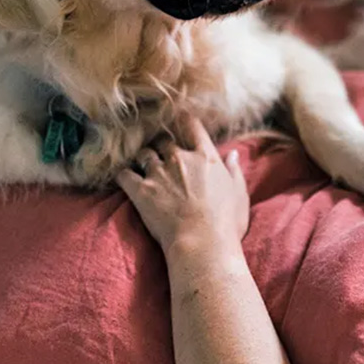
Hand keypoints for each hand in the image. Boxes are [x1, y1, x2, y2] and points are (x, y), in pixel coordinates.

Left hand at [118, 117, 249, 254]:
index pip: (192, 127)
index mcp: (206, 158)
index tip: (181, 120)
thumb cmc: (226, 222)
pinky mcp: (140, 190)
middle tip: (160, 149)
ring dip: (143, 157)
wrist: (203, 243)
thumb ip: (234, 170)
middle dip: (161, 143)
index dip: (185, 121)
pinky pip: (124, 174)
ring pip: (143, 154)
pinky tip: (123, 176)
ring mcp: (158, 173)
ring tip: (143, 164)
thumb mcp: (239, 194)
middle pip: (163, 139)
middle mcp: (180, 159)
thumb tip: (232, 154)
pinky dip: (123, 174)